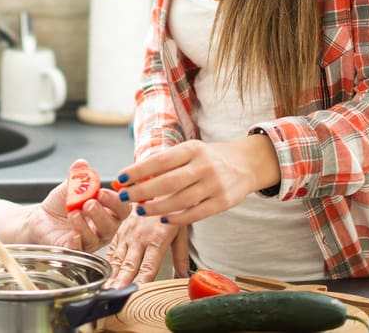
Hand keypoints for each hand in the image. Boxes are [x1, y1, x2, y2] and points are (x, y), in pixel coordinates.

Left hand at [28, 159, 130, 251]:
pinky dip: (77, 242)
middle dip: (100, 214)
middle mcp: (102, 228)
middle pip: (111, 226)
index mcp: (107, 211)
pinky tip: (73, 234)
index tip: (102, 191)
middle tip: (89, 203)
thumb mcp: (70, 187)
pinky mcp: (74, 251)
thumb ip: (78, 176)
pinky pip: (79, 250)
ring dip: (85, 225)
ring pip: (95, 238)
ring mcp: (89, 241)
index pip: (121, 209)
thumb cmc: (61, 204)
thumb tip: (82, 164)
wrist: (41, 218)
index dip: (115, 201)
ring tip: (73, 212)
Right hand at [104, 214, 188, 287]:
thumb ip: (181, 255)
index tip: (136, 294)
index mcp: (157, 240)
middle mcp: (140, 238)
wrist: (155, 186)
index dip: (142, 282)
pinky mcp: (120, 231)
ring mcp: (128, 234)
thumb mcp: (181, 230)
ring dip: (112, 276)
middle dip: (121, 282)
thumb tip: (185, 275)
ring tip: (106, 289)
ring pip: (118, 260)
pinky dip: (107, 264)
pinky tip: (103, 274)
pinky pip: (112, 250)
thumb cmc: (170, 208)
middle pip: (129, 266)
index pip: (149, 267)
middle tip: (114, 295)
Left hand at [114, 136, 278, 225]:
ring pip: (180, 200)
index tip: (120, 178)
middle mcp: (203, 166)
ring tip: (140, 211)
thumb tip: (134, 176)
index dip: (138, 170)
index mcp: (192, 149)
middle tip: (125, 197)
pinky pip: (196, 214)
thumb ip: (167, 162)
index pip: (160, 160)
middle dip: (142, 191)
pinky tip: (163, 219)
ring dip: (156, 208)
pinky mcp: (223, 202)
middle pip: (168, 182)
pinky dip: (177, 218)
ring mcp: (215, 185)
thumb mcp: (191, 151)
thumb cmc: (210, 157)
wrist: (248, 163)